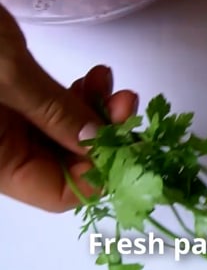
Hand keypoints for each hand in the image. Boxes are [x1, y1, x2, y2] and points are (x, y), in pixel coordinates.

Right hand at [0, 5, 137, 211]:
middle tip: (126, 100)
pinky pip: (50, 115)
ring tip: (106, 79)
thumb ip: (56, 114)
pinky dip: (75, 99)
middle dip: (104, 135)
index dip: (102, 171)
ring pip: (64, 138)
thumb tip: (102, 143)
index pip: (60, 194)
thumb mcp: (7, 75)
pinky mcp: (4, 103)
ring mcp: (0, 129)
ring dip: (95, 113)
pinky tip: (93, 75)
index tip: (130, 136)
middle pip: (67, 166)